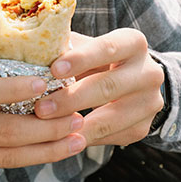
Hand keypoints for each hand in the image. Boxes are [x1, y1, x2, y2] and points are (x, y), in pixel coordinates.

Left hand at [34, 30, 164, 146]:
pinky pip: (111, 137)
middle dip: (72, 98)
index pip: (108, 48)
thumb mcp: (86, 45)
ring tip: (47, 128)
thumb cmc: (96, 57)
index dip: (81, 59)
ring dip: (77, 125)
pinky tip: (62, 139)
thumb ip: (66, 47)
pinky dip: (85, 138)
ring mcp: (149, 102)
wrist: (133, 80)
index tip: (54, 69)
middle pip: (109, 86)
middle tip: (41, 108)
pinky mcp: (143, 128)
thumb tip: (31, 52)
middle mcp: (149, 72)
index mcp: (133, 43)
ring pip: (111, 118)